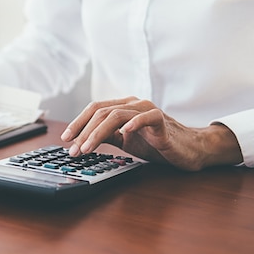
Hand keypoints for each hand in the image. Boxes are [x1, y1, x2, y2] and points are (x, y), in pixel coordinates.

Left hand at [60, 97, 242, 170]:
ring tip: (86, 148)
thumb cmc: (157, 144)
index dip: (78, 123)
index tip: (65, 139)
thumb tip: (82, 141)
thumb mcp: (126, 141)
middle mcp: (133, 104)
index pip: (94, 109)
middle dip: (83, 131)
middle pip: (101, 112)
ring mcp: (147, 110)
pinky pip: (146, 118)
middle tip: (73, 149)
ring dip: (97, 132)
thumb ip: (108, 137)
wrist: (188, 150)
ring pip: (116, 115)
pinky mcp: (161, 120)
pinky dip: (133, 124)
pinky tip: (124, 134)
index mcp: (123, 107)